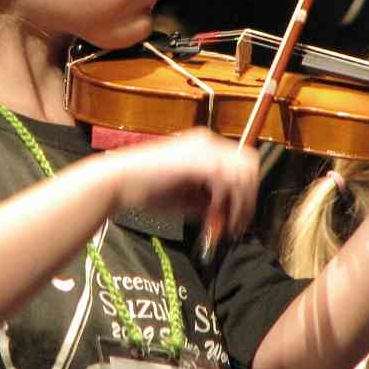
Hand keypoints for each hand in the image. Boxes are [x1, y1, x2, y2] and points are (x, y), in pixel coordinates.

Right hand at [102, 127, 258, 237]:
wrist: (119, 182)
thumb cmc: (145, 189)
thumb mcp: (185, 197)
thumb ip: (207, 202)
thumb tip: (228, 214)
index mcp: (203, 146)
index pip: (240, 165)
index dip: (244, 194)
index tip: (234, 218)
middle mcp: (207, 142)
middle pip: (249, 166)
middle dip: (248, 198)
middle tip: (236, 224)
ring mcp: (205, 149)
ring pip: (245, 173)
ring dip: (242, 203)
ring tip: (229, 225)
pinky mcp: (200, 162)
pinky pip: (231, 181)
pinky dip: (231, 203)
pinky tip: (218, 218)